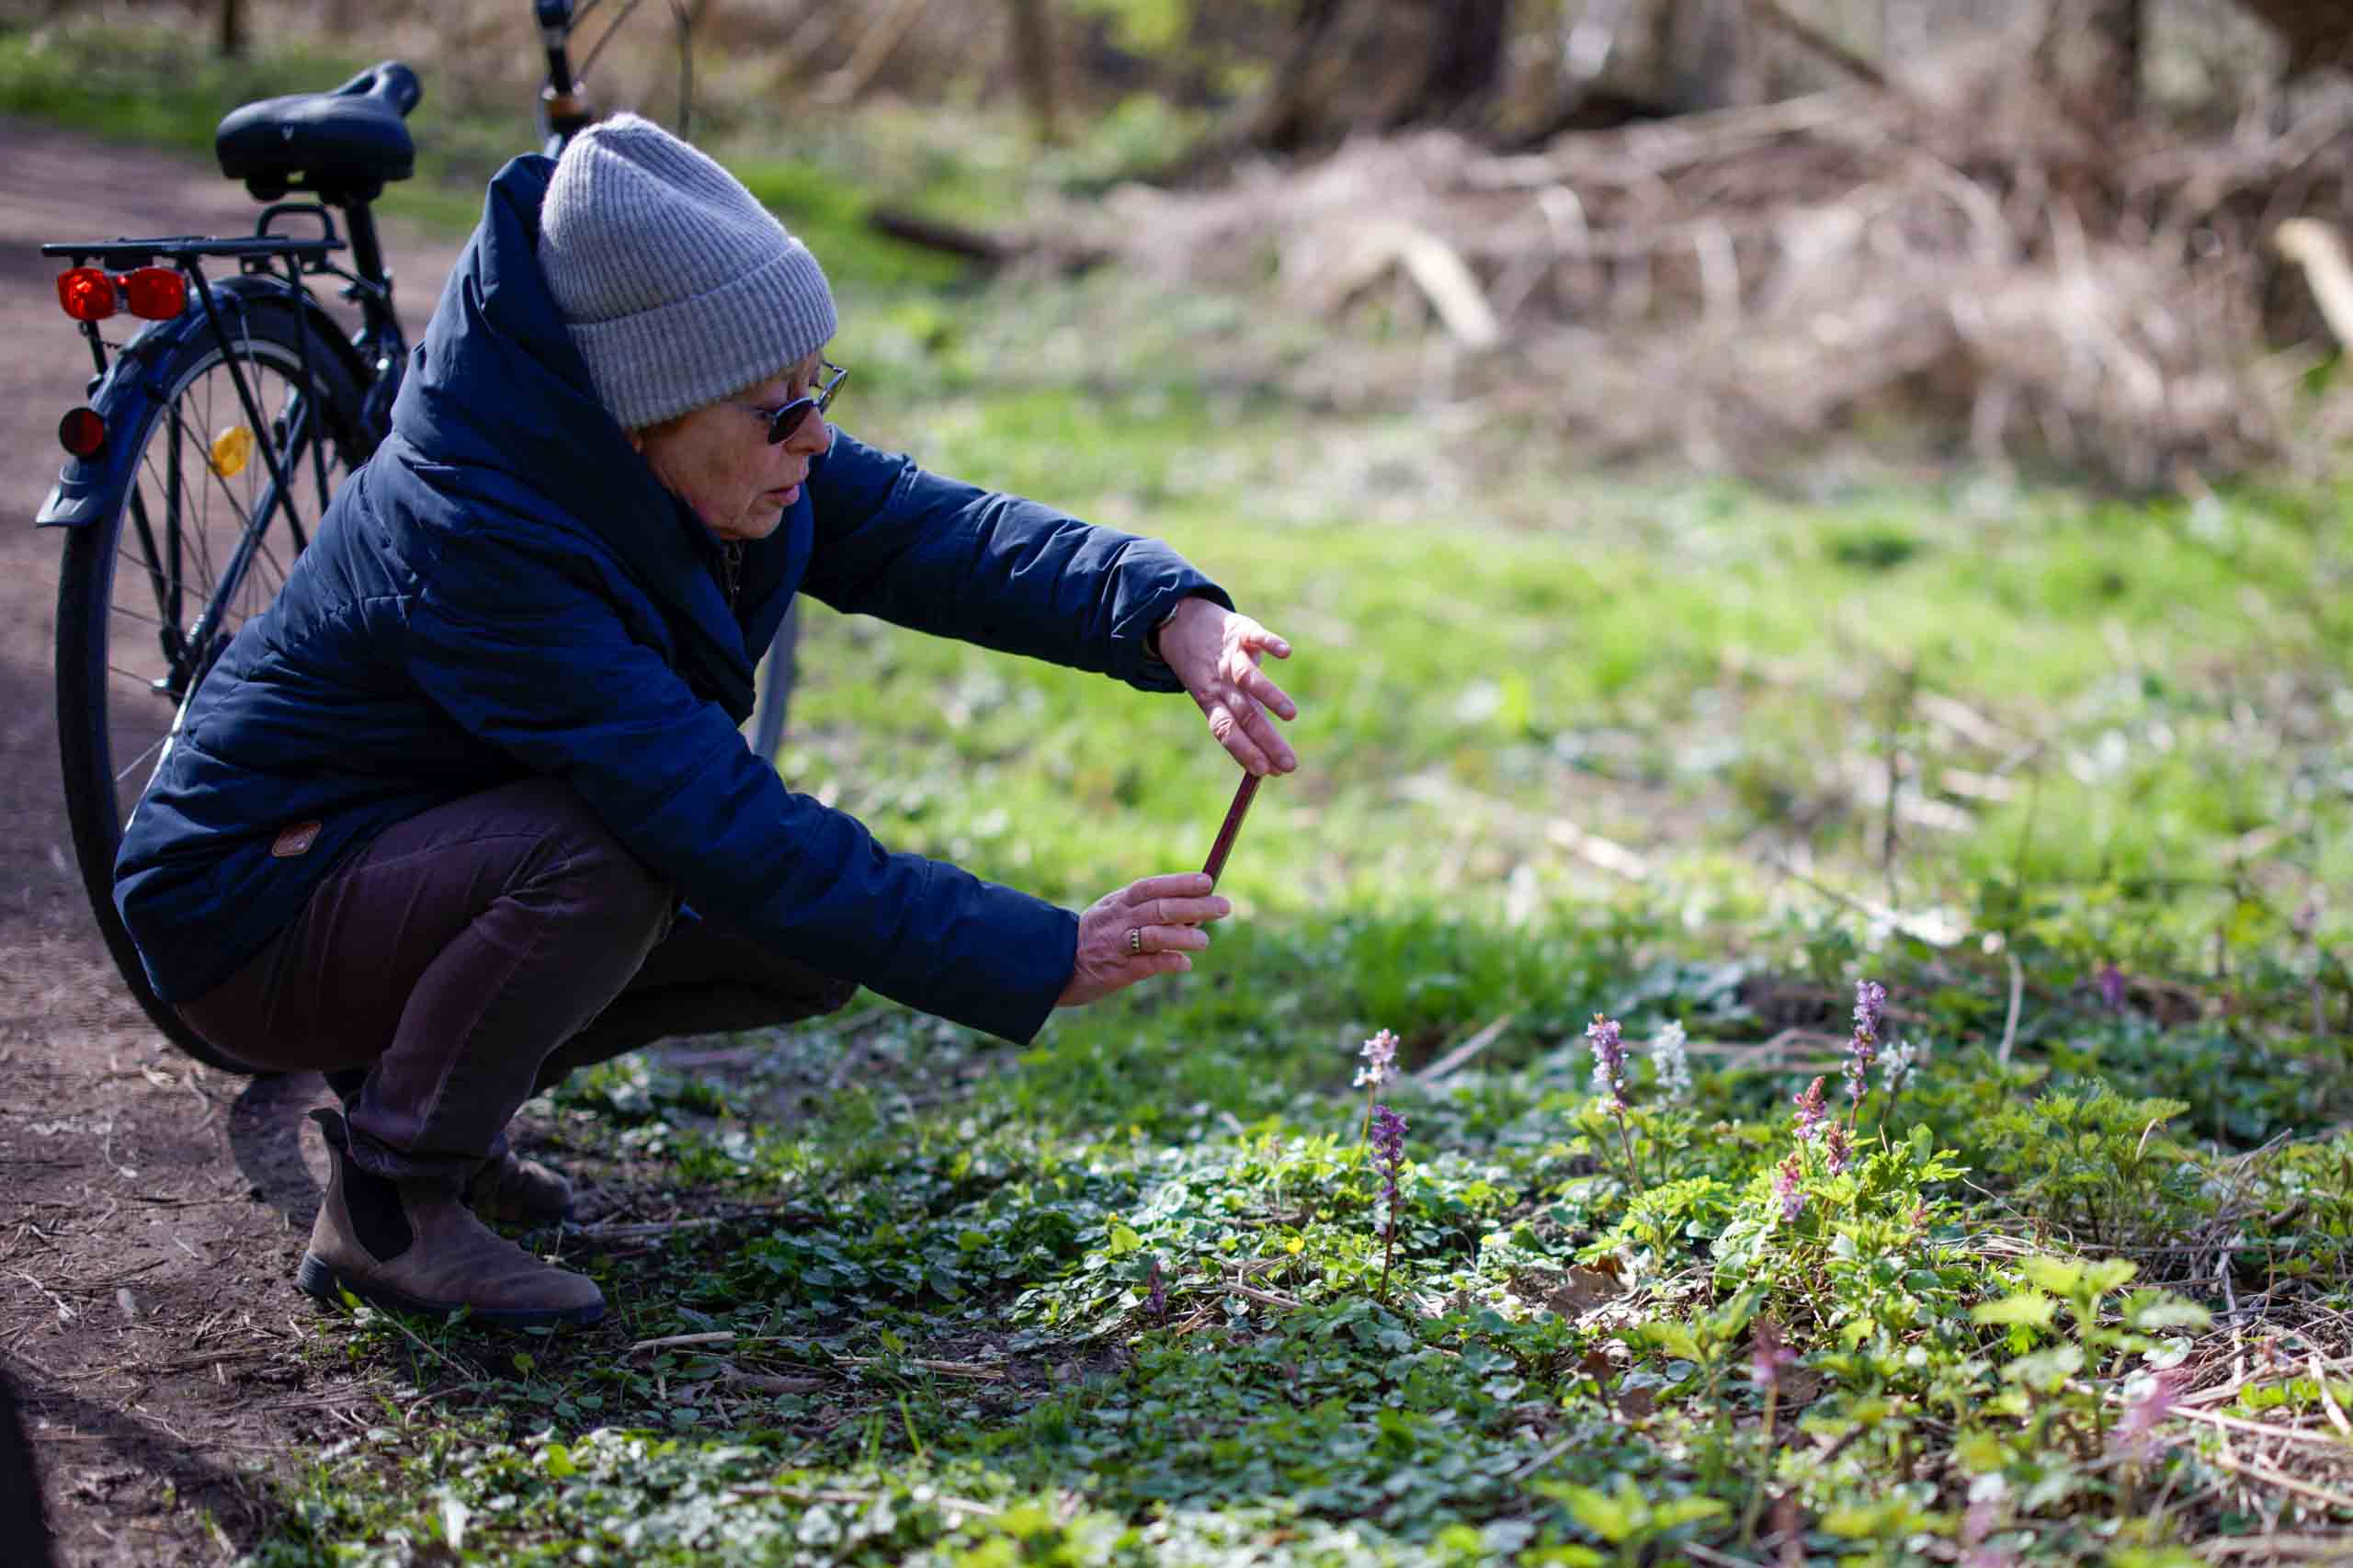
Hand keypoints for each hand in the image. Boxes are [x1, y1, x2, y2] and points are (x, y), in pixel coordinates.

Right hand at [1056, 872, 1230, 1007]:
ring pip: (1153, 935)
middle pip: (1160, 908)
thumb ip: (1149, 910)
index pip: (1152, 886)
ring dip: (1183, 936)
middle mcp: (1119, 920)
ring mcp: (1117, 945)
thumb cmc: (1095, 937)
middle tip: (1224, 907)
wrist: (1054, 965)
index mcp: (1119, 902)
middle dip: (1194, 907)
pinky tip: (1185, 963)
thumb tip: (1195, 911)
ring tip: (1205, 941)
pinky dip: (1168, 962)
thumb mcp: (1115, 914)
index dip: (1180, 882)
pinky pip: (1147, 965)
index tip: (1208, 881)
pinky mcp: (1117, 971)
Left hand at [1157, 597, 1298, 776]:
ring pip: (1247, 677)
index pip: (1227, 732)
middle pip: (1244, 714)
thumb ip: (1247, 728)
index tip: (1267, 772)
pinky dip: (1269, 642)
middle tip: (1290, 763)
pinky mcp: (1239, 631)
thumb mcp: (1221, 698)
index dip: (1244, 751)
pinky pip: (1254, 636)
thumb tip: (1271, 771)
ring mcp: (1229, 656)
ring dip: (1268, 695)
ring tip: (1291, 715)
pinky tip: (1285, 652)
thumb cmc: (1211, 671)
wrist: (1182, 623)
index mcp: (1212, 702)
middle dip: (1266, 740)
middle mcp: (1220, 682)